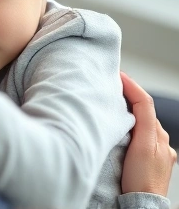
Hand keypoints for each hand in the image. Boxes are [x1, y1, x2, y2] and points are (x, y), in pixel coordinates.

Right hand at [120, 72, 176, 195]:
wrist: (142, 204)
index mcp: (157, 134)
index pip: (144, 102)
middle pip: (143, 111)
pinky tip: (121, 132)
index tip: (117, 74)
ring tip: (112, 106)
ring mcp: (156, 150)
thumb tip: (135, 96)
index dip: (131, 86)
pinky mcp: (150, 161)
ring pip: (141, 124)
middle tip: (110, 87)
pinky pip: (140, 137)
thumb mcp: (142, 145)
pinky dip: (131, 128)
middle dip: (128, 97)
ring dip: (129, 113)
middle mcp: (160, 140)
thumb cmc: (141, 178)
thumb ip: (142, 120)